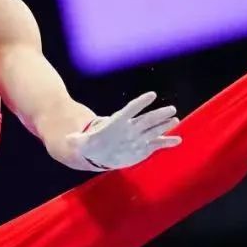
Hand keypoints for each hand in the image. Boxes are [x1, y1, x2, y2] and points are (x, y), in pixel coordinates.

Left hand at [66, 92, 180, 170]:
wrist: (98, 152)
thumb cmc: (89, 144)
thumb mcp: (79, 143)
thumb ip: (76, 140)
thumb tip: (68, 138)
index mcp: (116, 124)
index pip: (130, 110)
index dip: (140, 103)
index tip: (152, 95)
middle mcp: (130, 128)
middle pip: (146, 119)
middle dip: (158, 114)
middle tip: (171, 108)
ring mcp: (138, 137)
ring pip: (154, 130)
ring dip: (164, 125)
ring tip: (176, 119)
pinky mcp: (143, 148)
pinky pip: (157, 144)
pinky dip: (167, 142)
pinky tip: (178, 140)